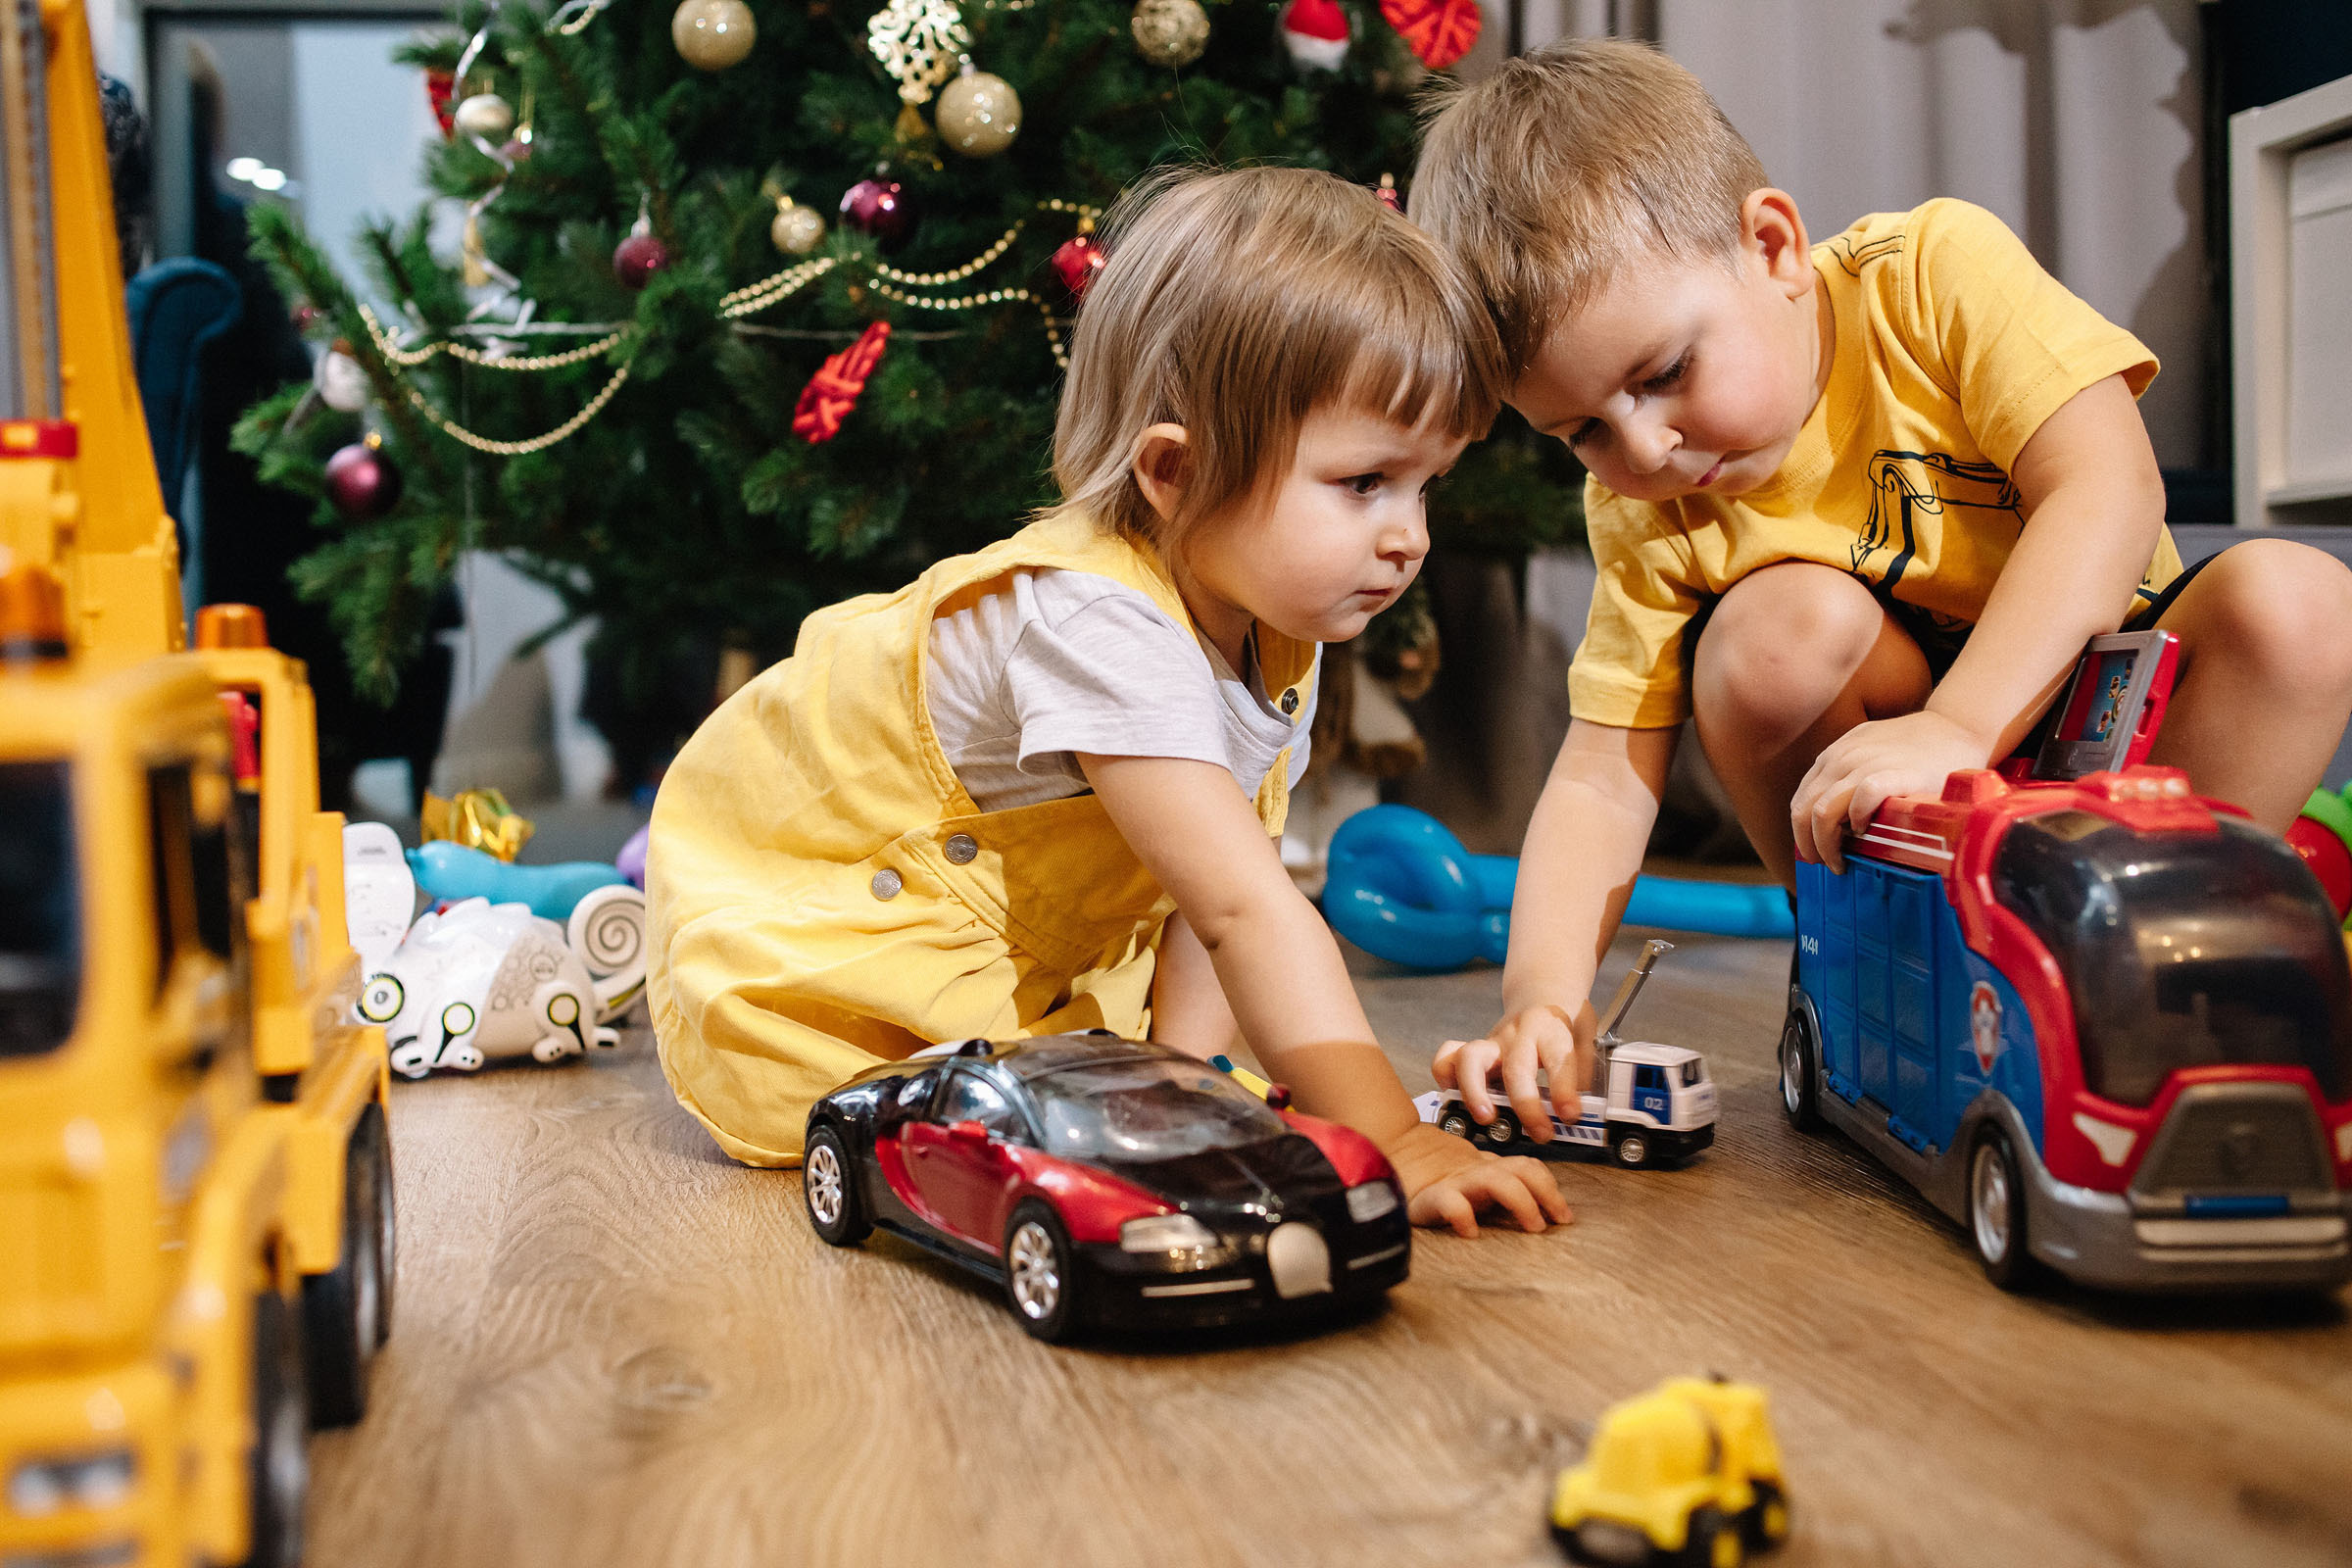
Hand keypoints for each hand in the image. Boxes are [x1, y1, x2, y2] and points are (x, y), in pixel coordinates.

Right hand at [1381, 1122, 1573, 1235]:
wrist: (1389, 1150)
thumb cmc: (1433, 1172)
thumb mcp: (1470, 1177)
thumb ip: (1496, 1186)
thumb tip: (1536, 1209)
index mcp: (1488, 1169)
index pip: (1528, 1169)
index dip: (1551, 1189)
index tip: (1564, 1216)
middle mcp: (1477, 1173)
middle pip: (1522, 1171)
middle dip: (1546, 1195)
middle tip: (1556, 1221)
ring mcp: (1455, 1183)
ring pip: (1497, 1182)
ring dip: (1522, 1202)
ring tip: (1532, 1226)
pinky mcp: (1431, 1197)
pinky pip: (1451, 1204)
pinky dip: (1464, 1216)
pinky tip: (1471, 1232)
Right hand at [1432, 1002, 1596, 1142]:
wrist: (1541, 995)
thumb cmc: (1563, 1024)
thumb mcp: (1587, 1040)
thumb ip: (1584, 1076)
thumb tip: (1581, 1116)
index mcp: (1551, 1028)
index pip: (1559, 1059)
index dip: (1564, 1090)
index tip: (1570, 1116)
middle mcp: (1518, 1033)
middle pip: (1516, 1068)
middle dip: (1526, 1106)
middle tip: (1540, 1133)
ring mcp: (1492, 1041)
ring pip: (1470, 1058)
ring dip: (1474, 1092)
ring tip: (1486, 1118)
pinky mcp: (1473, 1050)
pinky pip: (1448, 1057)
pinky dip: (1447, 1078)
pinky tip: (1458, 1097)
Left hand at [1790, 710, 1993, 870]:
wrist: (1957, 728)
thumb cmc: (1914, 750)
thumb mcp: (1868, 755)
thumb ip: (1847, 779)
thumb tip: (1832, 823)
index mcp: (1833, 756)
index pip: (1801, 800)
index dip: (1801, 832)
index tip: (1813, 851)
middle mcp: (1843, 758)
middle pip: (1804, 810)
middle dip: (1809, 844)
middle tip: (1823, 863)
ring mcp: (1866, 764)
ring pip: (1823, 812)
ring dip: (1827, 844)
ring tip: (1840, 860)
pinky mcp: (1894, 772)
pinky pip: (1860, 799)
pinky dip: (1857, 820)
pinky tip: (1865, 831)